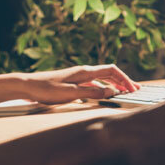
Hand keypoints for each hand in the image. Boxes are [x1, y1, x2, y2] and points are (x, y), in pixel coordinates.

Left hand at [16, 65, 141, 104]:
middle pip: (109, 73)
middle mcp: (83, 72)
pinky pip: (93, 84)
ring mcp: (78, 77)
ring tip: (124, 91)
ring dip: (114, 84)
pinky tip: (105, 94)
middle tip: (136, 89)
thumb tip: (111, 91)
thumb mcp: (71, 94)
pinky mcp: (73, 83)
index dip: (124, 78)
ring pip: (102, 78)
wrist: (27, 86)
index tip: (133, 88)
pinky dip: (103, 88)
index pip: (111, 70)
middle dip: (123, 80)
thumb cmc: (47, 89)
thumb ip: (91, 93)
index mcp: (85, 72)